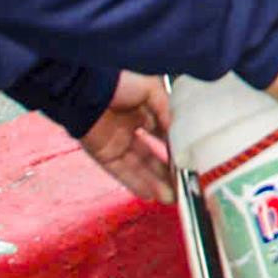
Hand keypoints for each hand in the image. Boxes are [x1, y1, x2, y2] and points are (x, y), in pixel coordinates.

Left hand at [77, 72, 175, 202]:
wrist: (86, 87)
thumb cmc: (118, 81)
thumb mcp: (151, 88)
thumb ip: (165, 109)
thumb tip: (177, 129)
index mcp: (141, 108)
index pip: (162, 132)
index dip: (176, 145)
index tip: (192, 158)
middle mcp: (129, 127)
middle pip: (151, 154)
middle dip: (168, 169)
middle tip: (185, 184)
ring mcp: (116, 142)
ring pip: (139, 166)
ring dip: (156, 181)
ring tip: (174, 196)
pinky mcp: (104, 154)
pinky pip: (122, 172)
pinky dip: (137, 183)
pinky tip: (152, 195)